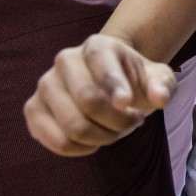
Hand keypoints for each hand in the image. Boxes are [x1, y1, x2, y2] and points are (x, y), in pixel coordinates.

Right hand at [23, 34, 177, 156]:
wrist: (108, 82)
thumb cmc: (132, 79)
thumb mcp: (156, 77)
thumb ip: (162, 85)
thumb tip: (159, 98)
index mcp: (96, 46)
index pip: (101, 64)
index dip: (114, 86)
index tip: (127, 103)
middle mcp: (65, 60)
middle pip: (88, 101)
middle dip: (117, 121)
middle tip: (131, 122)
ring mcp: (45, 85)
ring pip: (72, 126)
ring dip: (102, 137)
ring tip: (114, 131)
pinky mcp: (33, 110)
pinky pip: (55, 141)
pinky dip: (79, 149)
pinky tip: (92, 142)